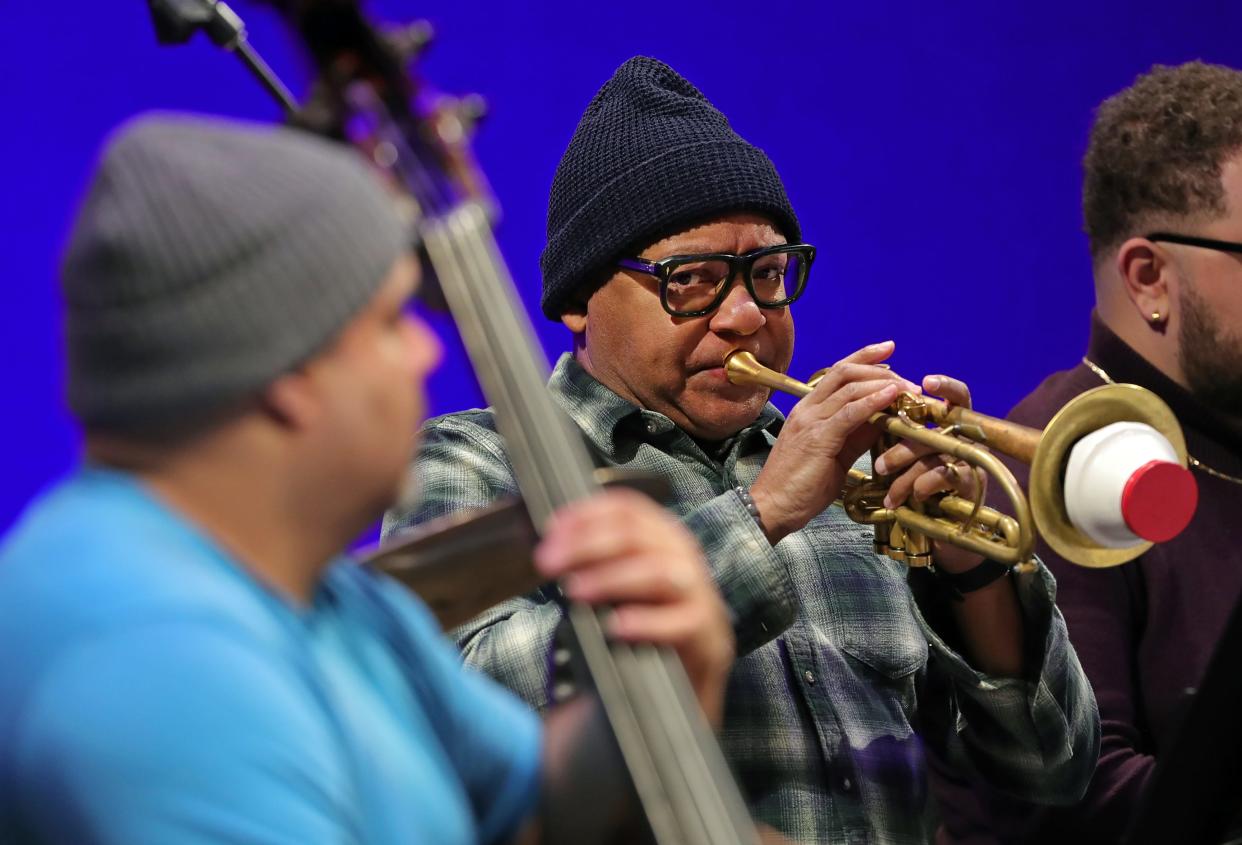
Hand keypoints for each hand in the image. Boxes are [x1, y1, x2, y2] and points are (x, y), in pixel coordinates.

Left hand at [533, 489, 733, 724]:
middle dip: (586, 543)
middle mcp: (683, 558)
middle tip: (549, 562)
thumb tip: (551, 552)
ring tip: (575, 591)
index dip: (586, 513)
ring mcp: (698, 595)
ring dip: (612, 577)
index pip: (627, 508)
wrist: (687, 689)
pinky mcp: (707, 635)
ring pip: (660, 571)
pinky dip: (646, 622)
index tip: (551, 529)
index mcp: (661, 539)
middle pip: (638, 534)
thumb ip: (596, 567)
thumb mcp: (621, 590)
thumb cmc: (647, 631)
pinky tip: (615, 628)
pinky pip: (680, 623)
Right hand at [749, 340, 917, 544]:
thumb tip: (884, 418)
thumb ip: (856, 434)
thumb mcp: (835, 454)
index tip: (888, 349)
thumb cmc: (801, 486)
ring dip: (883, 384)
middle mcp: (807, 409)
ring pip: (849, 387)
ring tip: (908, 389)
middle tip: (907, 379)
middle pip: (845, 371)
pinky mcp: (818, 438)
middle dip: (879, 368)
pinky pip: (849, 413)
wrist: (773, 507)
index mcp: (808, 410)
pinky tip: (891, 396)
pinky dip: (873, 401)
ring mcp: (810, 421)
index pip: (837, 372)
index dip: (864, 357)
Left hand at [873, 373, 984, 572]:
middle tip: (880, 462)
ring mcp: (973, 461)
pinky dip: (921, 485)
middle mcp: (968, 439)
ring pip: (937, 452)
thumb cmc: (922, 485)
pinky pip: (945, 476)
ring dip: (906, 469)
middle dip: (906, 441)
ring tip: (885, 482)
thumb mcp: (910, 455)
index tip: (926, 381)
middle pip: (942, 425)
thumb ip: (900, 431)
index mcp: (954, 426)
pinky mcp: (973, 484)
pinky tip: (908, 497)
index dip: (946, 386)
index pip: (958, 396)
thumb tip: (870, 410)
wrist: (941, 530)